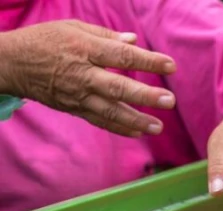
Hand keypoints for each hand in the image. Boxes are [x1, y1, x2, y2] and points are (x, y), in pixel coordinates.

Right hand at [0, 19, 176, 136]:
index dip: (148, 61)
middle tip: (169, 101)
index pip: (121, 56)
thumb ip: (105, 36)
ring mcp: (78, 95)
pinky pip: (99, 120)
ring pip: (110, 111)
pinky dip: (118, 128)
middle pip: (118, 88)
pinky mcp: (74, 108)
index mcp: (84, 49)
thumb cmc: (44, 41)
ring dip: (136, 120)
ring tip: (158, 127)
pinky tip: (137, 132)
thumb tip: (133, 41)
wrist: (11, 64)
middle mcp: (83, 75)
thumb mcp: (73, 28)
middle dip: (145, 96)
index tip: (170, 66)